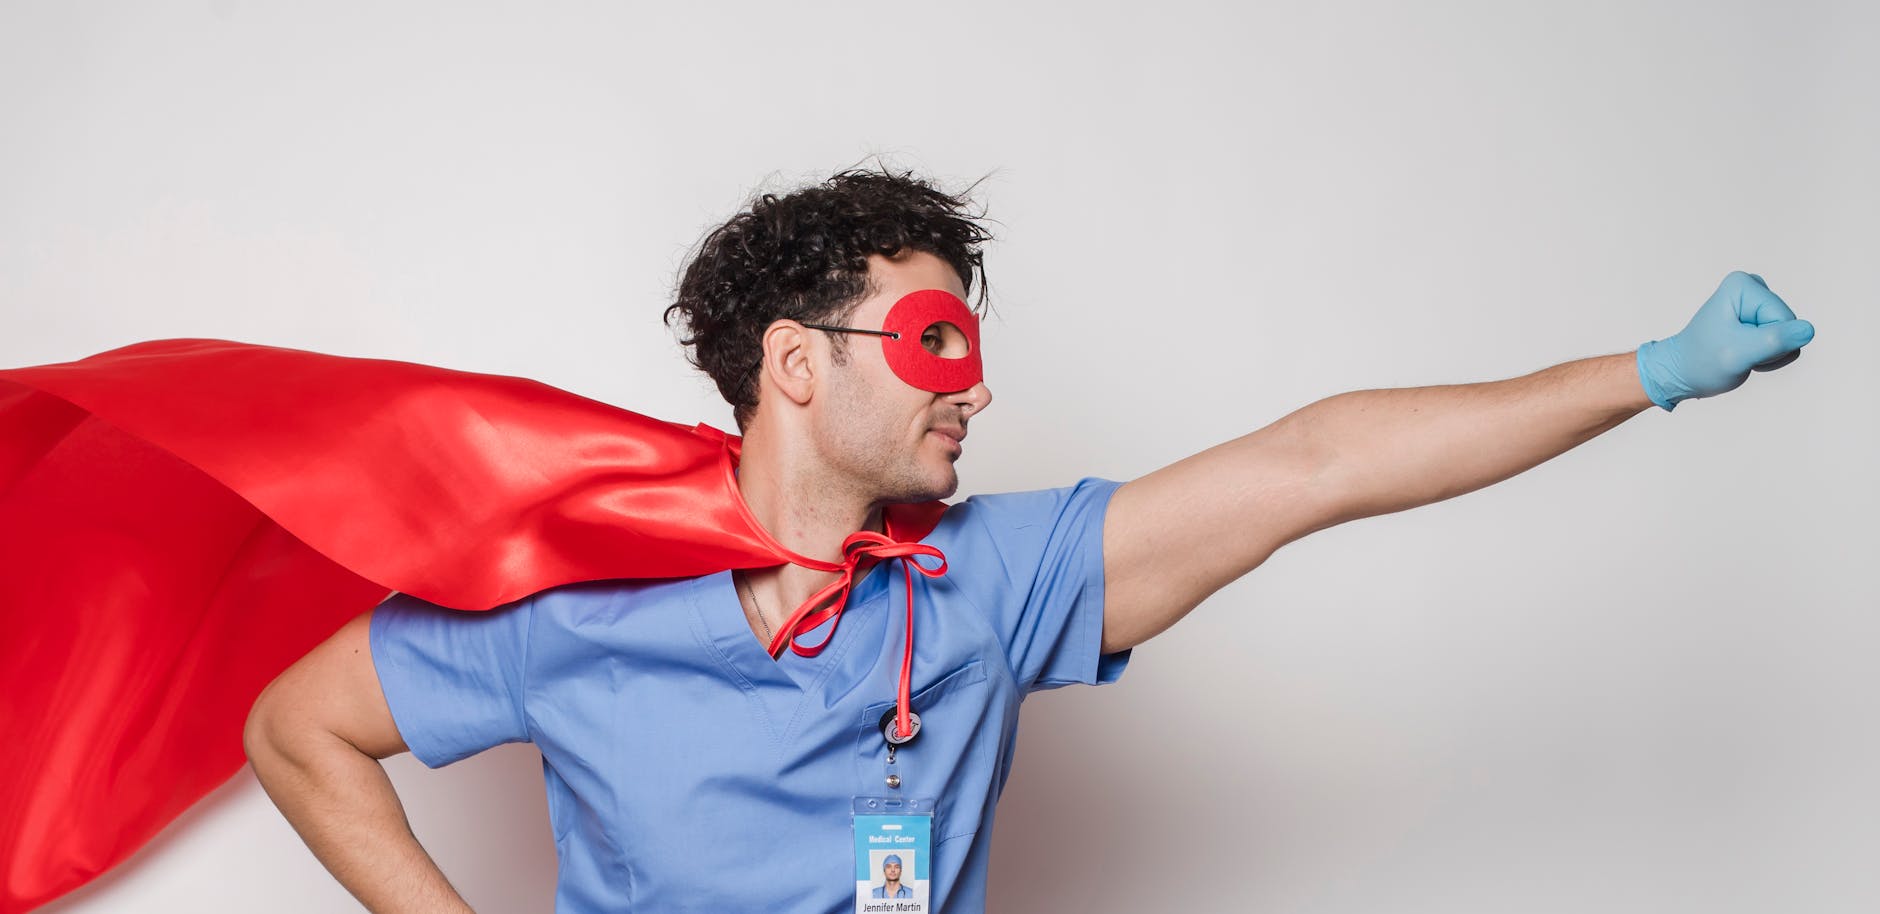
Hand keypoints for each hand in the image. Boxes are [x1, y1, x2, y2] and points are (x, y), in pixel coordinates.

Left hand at [1635, 271, 1815, 410]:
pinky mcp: (1761, 316)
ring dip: (1769, 353)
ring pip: (1791, 334)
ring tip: (1739, 352)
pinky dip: (1769, 354)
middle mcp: (1752, 287)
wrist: (1683, 373)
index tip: (1736, 345)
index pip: (1783, 319)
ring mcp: (1758, 301)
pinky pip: (1786, 339)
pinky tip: (1746, 352)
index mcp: (1743, 286)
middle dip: (1768, 347)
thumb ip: (1774, 341)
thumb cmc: (1703, 362)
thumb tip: (1808, 330)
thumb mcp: (1739, 353)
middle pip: (1789, 324)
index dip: (1766, 342)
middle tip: (1738, 352)